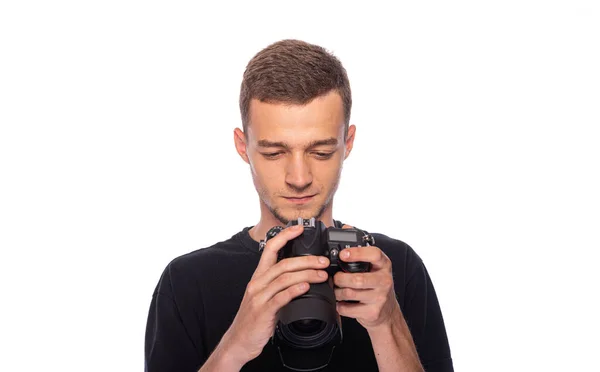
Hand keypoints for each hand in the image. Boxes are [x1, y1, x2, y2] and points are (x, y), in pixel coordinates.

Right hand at [223, 224, 330, 364]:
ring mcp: (259, 297)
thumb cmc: (254, 319)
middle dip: (307, 260)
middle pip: (283, 263)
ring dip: (307, 275)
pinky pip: (281, 297)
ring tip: (322, 276)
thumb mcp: (265, 296)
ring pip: (285, 278)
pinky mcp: (263, 311)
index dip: (285, 236)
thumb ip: (279, 285)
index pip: (270, 248)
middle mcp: (257, 282)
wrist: (239, 341)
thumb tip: (302, 277)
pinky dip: (295, 290)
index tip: (299, 229)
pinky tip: (306, 288)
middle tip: (323, 261)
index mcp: (259, 276)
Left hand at [333, 225, 401, 330]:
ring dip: (337, 292)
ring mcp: (380, 297)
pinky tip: (340, 302)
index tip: (343, 254)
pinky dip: (339, 305)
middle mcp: (384, 280)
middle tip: (334, 277)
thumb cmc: (376, 284)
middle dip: (340, 278)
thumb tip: (346, 227)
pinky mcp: (373, 312)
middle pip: (357, 278)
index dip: (357, 253)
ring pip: (350, 293)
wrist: (387, 312)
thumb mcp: (373, 265)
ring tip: (335, 289)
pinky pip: (348, 308)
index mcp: (384, 264)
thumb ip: (360, 247)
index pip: (374, 254)